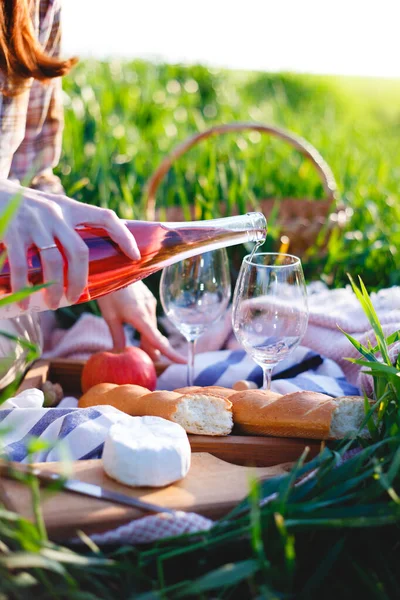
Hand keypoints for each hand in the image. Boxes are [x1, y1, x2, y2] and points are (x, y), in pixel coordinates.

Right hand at [0, 180, 139, 309]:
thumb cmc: (21, 208)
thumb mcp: (49, 209)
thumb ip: (65, 227)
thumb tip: (81, 262)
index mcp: (69, 208)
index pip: (105, 217)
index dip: (123, 235)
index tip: (135, 255)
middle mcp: (55, 213)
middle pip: (80, 251)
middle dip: (80, 280)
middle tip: (75, 298)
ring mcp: (34, 221)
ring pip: (53, 261)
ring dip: (54, 287)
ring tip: (52, 303)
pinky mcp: (12, 230)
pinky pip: (23, 265)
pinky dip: (25, 288)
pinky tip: (25, 303)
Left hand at [97, 282, 185, 363]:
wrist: (115, 268)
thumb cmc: (109, 293)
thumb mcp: (110, 317)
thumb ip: (117, 336)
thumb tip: (120, 354)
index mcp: (139, 317)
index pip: (157, 340)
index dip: (171, 353)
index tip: (184, 362)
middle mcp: (148, 311)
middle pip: (154, 337)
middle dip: (153, 350)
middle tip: (148, 361)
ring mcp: (150, 304)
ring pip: (152, 327)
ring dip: (147, 339)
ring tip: (141, 348)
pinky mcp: (148, 299)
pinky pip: (150, 318)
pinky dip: (146, 328)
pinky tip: (138, 329)